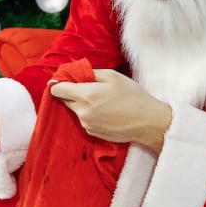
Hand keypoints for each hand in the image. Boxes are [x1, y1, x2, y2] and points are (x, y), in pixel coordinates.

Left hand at [49, 69, 171, 153]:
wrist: (148, 122)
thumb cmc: (133, 96)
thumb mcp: (112, 76)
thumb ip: (90, 73)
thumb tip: (75, 73)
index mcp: (86, 95)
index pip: (57, 89)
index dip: (59, 82)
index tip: (67, 80)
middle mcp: (82, 112)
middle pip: (65, 100)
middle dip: (73, 93)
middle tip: (90, 88)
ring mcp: (86, 124)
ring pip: (75, 110)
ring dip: (82, 104)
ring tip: (102, 101)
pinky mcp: (92, 132)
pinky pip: (84, 120)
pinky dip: (89, 114)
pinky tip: (105, 112)